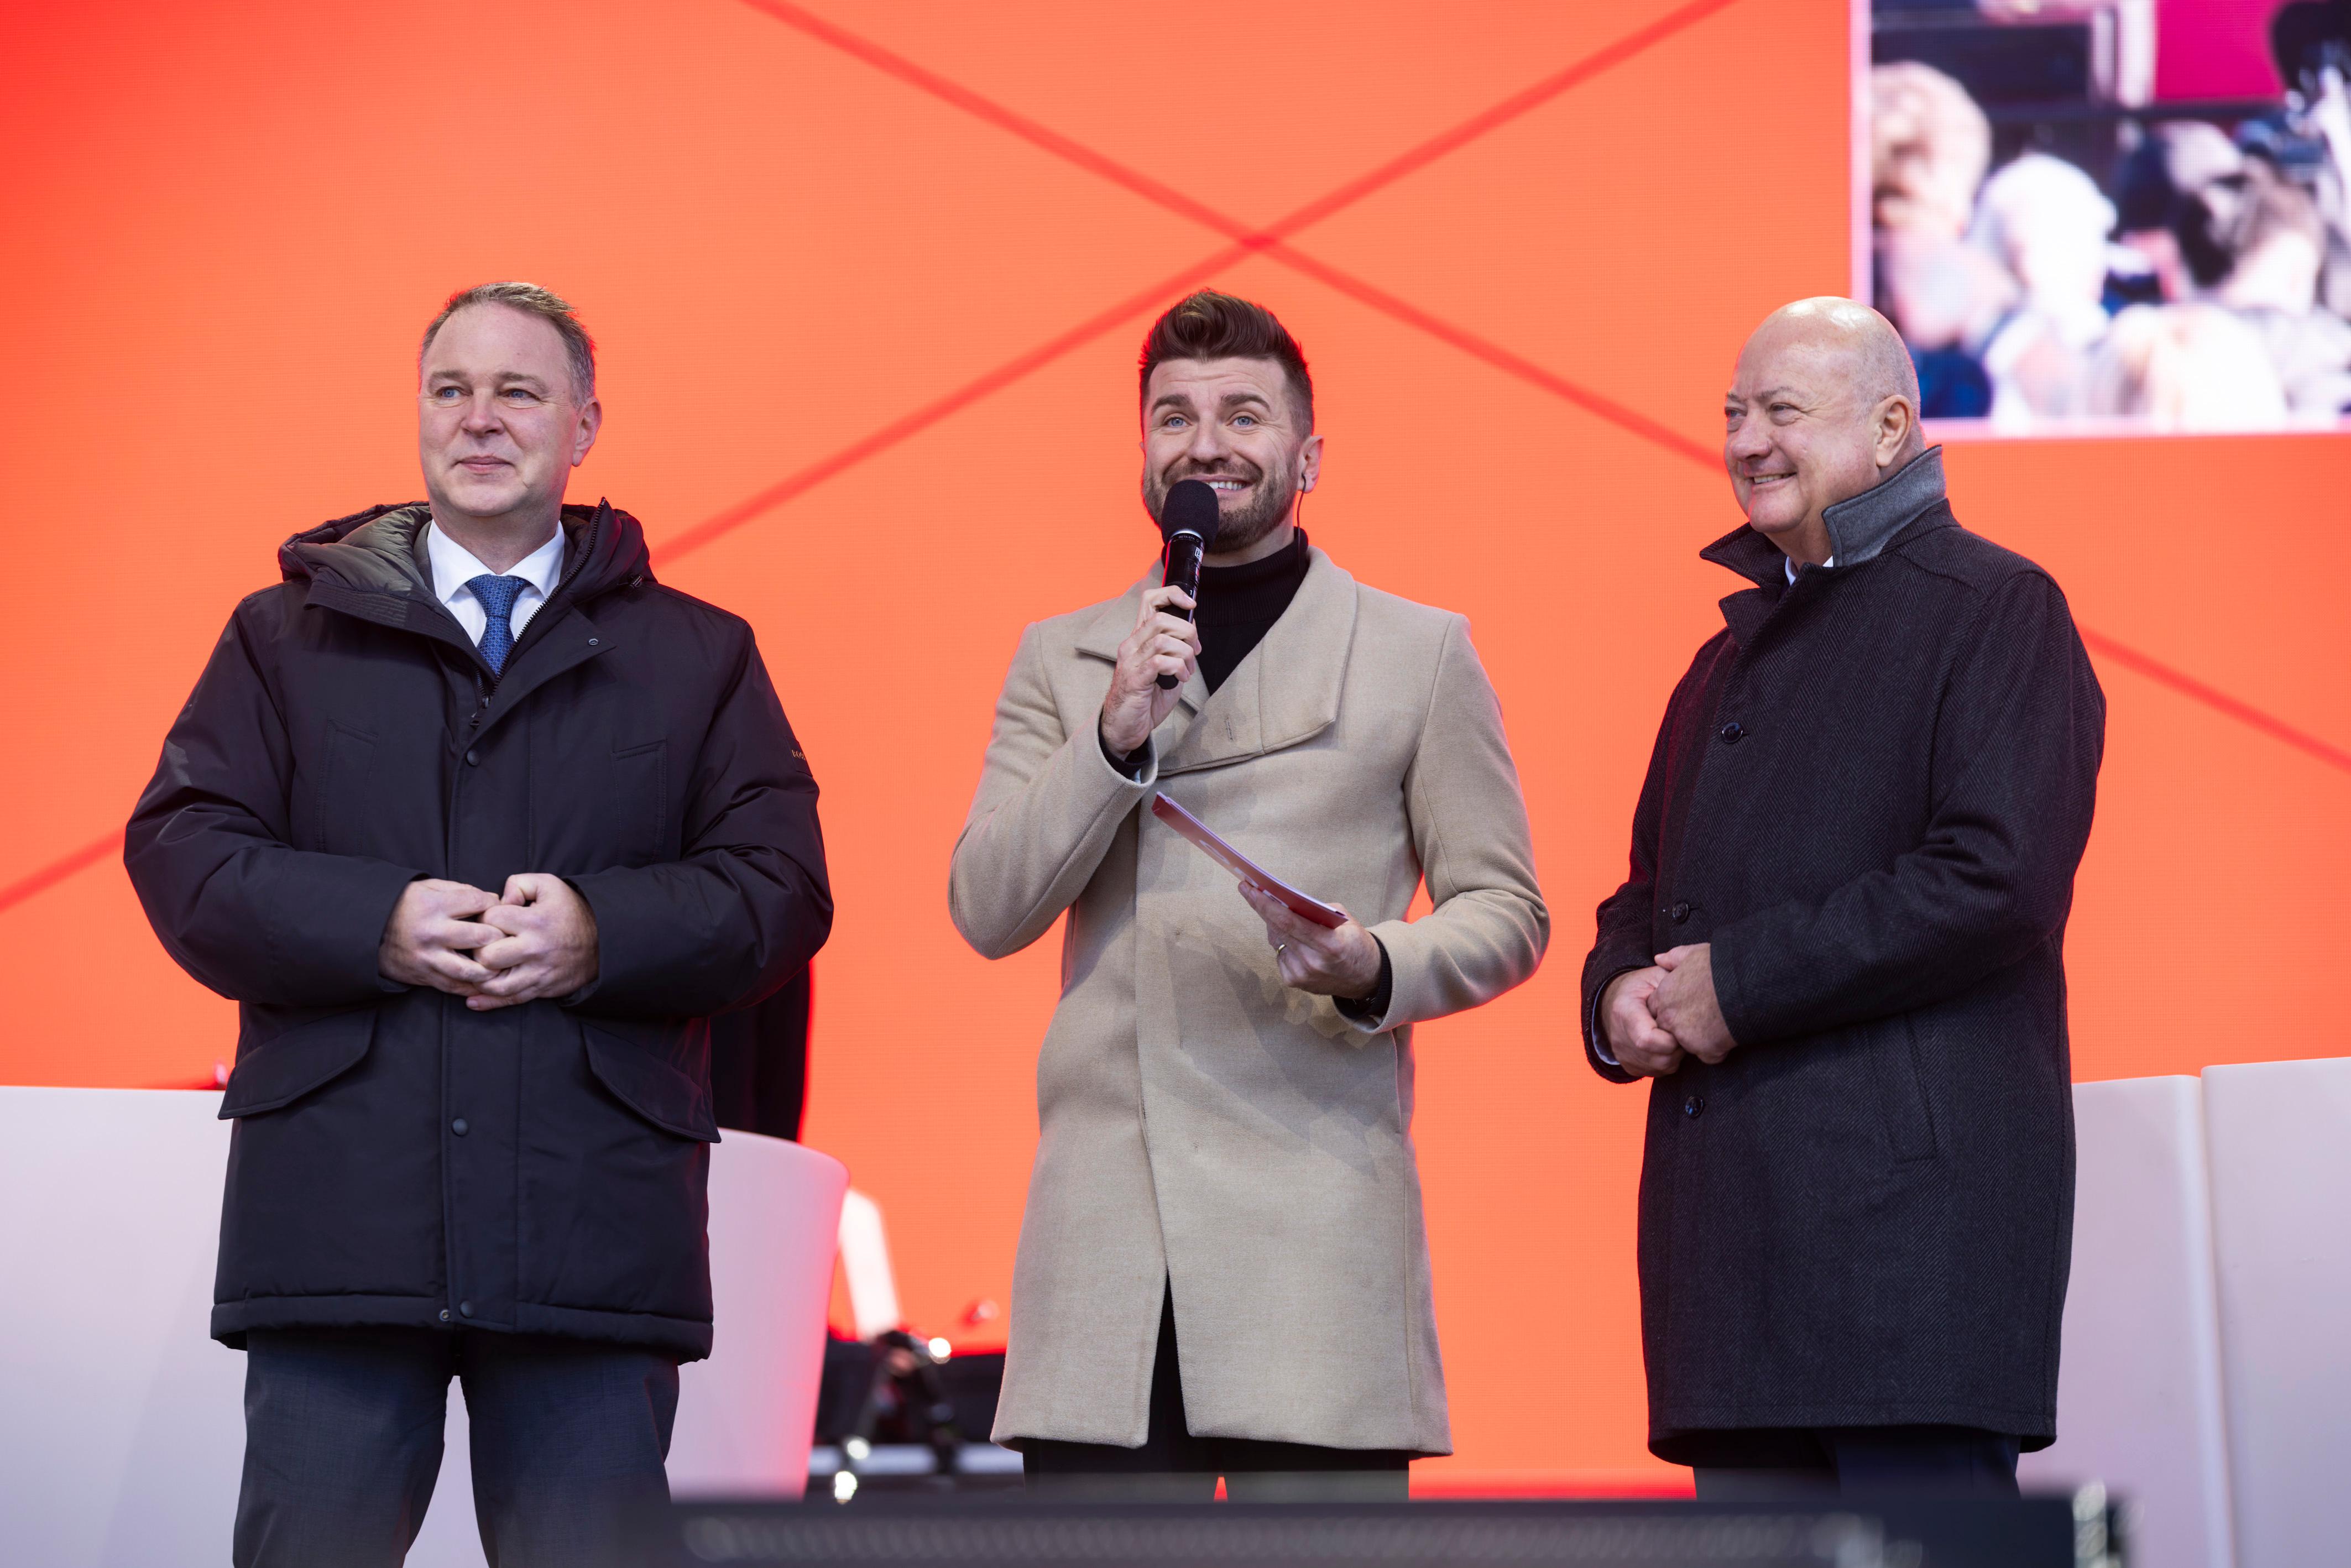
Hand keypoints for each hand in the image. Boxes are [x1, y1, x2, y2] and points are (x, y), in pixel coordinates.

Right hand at [379, 878, 501, 993]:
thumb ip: (461, 890)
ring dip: (490, 968)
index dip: (494, 904)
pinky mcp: (424, 975)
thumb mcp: (429, 887)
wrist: (369, 930)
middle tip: (507, 936)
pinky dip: (473, 986)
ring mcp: (427, 957)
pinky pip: (454, 986)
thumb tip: (492, 900)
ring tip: (500, 962)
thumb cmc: (405, 905)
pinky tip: (485, 981)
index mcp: (433, 905)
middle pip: (481, 937)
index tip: (497, 908)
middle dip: (499, 936)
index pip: (478, 902)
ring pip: (470, 969)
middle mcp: (431, 933)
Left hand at [466, 873, 598, 1011]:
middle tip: (483, 944)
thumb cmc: (570, 911)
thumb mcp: (549, 885)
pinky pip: (510, 1000)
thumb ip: (519, 883)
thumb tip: (499, 900)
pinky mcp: (541, 988)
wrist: (603, 942)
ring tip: (481, 967)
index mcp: (535, 921)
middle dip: (479, 950)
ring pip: (495, 984)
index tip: (491, 919)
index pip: (491, 919)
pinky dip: (488, 1002)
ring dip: (481, 977)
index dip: (484, 916)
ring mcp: (538, 972)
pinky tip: (473, 999)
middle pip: (488, 956)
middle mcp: (536, 949)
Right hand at [1099, 585, 1200, 756]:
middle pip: (1161, 617)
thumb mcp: (1165, 670)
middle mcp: (1131, 645)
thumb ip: (1175, 650)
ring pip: (1163, 639)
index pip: (1149, 600)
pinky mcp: (1135, 679)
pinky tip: (1180, 679)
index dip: (1172, 595)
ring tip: (1187, 670)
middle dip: (1187, 631)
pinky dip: (1178, 668)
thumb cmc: (1145, 700)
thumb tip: (1193, 633)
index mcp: (1139, 638)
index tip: (1191, 605)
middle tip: (1195, 651)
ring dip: (1185, 653)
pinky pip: (1161, 661)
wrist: (1124, 728)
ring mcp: (1131, 661)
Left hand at [1238, 883, 1382, 999]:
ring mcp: (1301, 975)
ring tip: (1274, 910)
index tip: (1250, 889)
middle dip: (1261, 907)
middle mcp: (1312, 963)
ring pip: (1276, 941)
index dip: (1266, 905)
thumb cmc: (1356, 944)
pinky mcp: (1294, 982)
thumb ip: (1316, 911)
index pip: (1289, 922)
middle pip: (1278, 930)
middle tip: (1248, 889)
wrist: (1366, 978)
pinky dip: (1283, 942)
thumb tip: (1284, 901)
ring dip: (1274, 925)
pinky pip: (1279, 954)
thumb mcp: (1345, 921)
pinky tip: (1293, 938)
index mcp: (1329, 945)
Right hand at [1600, 966, 1683, 1076]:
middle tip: (1682, 1030)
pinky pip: (1657, 1072)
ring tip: (1675, 1035)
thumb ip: (1673, 980)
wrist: (1617, 1002)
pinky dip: (1667, 1061)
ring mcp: (1623, 1055)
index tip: (1680, 1026)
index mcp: (1624, 1012)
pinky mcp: (1629, 1066)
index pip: (1648, 1039)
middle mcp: (1619, 1038)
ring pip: (1661, 1067)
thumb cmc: (1640, 988)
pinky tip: (1666, 1044)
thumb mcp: (1654, 976)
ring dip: (1675, 1055)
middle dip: (1678, 1047)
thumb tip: (1695, 987)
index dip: (1671, 1038)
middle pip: (1659, 1058)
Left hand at [1651, 944, 1736, 1063]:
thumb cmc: (1720, 967)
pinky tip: (1728, 1033)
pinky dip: (1718, 1048)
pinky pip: (1709, 1055)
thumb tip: (1659, 958)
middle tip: (1706, 1016)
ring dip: (1701, 1038)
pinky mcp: (1704, 1049)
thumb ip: (1673, 958)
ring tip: (1719, 1022)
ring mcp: (1685, 1036)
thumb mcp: (1694, 954)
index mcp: (1664, 994)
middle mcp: (1669, 1016)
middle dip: (1684, 1027)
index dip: (1675, 1009)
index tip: (1691, 1005)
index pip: (1658, 1009)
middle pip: (1669, 1029)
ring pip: (1688, 1045)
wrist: (1745, 984)